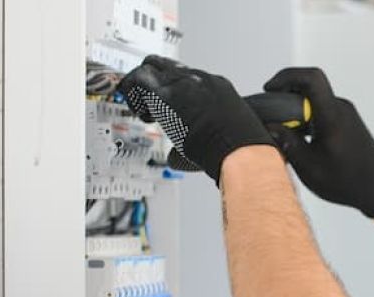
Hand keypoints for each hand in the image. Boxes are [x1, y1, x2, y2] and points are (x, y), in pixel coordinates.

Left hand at [119, 55, 275, 182]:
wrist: (240, 151)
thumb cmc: (237, 150)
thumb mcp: (223, 133)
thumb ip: (203, 133)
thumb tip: (179, 154)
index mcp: (217, 86)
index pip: (184, 77)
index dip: (170, 89)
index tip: (164, 104)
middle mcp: (200, 78)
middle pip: (164, 64)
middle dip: (150, 81)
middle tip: (146, 102)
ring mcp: (184, 82)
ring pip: (149, 67)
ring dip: (140, 89)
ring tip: (144, 113)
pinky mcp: (167, 93)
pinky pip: (138, 80)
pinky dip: (134, 96)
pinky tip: (143, 116)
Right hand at [262, 67, 373, 218]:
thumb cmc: (349, 181)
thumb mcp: (310, 168)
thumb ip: (287, 144)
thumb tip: (269, 126)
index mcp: (332, 116)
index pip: (311, 78)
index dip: (286, 77)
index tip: (270, 89)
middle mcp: (340, 109)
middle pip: (306, 89)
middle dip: (285, 101)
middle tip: (275, 122)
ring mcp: (344, 113)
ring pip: (312, 101)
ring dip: (296, 113)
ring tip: (289, 136)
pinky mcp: (345, 119)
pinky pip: (320, 110)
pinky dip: (306, 120)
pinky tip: (302, 140)